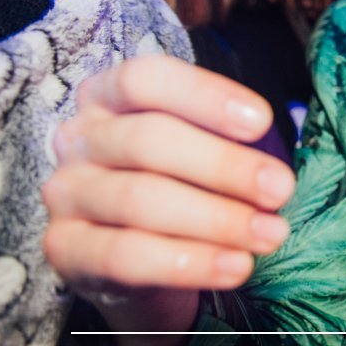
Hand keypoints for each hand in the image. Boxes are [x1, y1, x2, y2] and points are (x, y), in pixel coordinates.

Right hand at [42, 56, 295, 328]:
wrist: (144, 264)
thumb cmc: (180, 185)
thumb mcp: (199, 151)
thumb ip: (225, 142)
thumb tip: (275, 168)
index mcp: (109, 96)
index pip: (146, 79)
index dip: (204, 96)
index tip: (262, 121)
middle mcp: (80, 138)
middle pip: (148, 140)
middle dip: (225, 166)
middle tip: (280, 189)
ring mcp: (65, 194)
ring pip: (140, 200)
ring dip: (217, 219)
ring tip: (270, 234)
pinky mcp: (65, 249)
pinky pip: (128, 256)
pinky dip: (190, 262)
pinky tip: (236, 266)